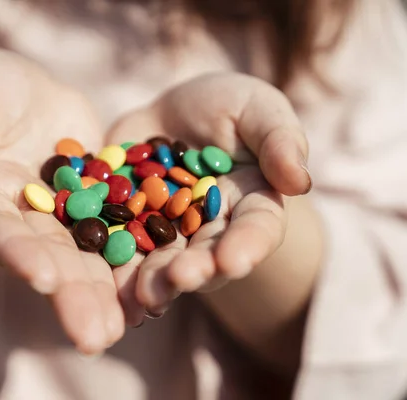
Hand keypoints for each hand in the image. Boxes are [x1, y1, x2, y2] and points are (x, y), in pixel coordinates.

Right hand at [0, 49, 123, 353]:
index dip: (16, 252)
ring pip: (85, 257)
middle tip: (95, 337)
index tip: (43, 278)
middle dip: (70, 296)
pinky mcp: (99, 204)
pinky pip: (119, 232)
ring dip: (105, 294)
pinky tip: (158, 289)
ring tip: (126, 329)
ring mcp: (64, 216)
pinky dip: (134, 261)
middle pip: (46, 259)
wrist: (26, 95)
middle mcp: (24, 218)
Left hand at [106, 73, 310, 324]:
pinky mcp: (127, 226)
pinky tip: (108, 287)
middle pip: (205, 255)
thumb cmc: (225, 108)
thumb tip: (299, 181)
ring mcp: (167, 232)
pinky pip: (119, 248)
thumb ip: (279, 139)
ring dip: (152, 280)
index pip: (255, 227)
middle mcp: (209, 228)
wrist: (170, 116)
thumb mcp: (256, 108)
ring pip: (161, 261)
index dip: (247, 245)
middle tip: (180, 280)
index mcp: (248, 203)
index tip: (234, 261)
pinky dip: (114, 268)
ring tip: (142, 296)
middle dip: (194, 270)